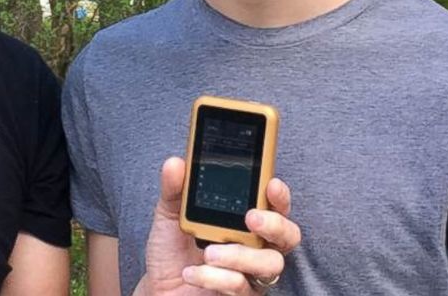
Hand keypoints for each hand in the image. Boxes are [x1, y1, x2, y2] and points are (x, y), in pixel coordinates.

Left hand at [136, 157, 299, 294]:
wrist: (158, 286)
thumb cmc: (171, 249)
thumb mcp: (169, 214)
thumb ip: (174, 189)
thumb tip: (175, 163)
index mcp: (243, 219)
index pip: (273, 204)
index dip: (279, 195)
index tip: (271, 185)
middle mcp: (254, 244)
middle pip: (288, 234)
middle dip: (275, 224)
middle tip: (251, 219)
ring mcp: (250, 273)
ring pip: (272, 264)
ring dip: (240, 255)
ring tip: (208, 253)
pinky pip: (242, 288)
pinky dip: (215, 278)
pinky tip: (192, 273)